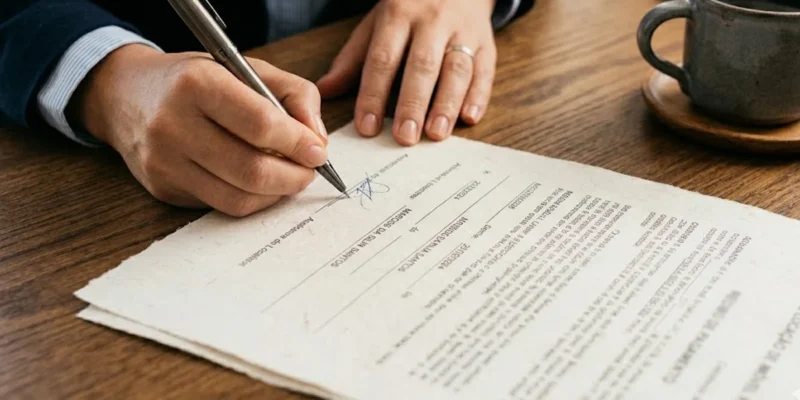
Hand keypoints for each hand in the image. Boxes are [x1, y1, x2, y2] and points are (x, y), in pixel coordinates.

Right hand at [76, 44, 328, 216]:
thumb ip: (293, 94)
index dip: (297, 142)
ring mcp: (164, 161)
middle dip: (294, 177)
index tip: (317, 151)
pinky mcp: (163, 188)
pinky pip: (220, 206)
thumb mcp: (245, 68)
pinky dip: (251, 199)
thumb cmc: (195, 80)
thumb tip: (317, 139)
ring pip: (238, 197)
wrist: (125, 96)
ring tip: (289, 178)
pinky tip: (260, 184)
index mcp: (197, 83)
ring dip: (276, 194)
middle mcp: (173, 123)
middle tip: (310, 171)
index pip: (259, 123)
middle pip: (251, 169)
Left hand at [316, 0, 496, 145]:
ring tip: (436, 133)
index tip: (367, 126)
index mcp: (397, 15)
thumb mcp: (377, 24)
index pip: (383, 59)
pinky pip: (485, 68)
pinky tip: (470, 117)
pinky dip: (479, 95)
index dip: (374, 94)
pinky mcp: (486, 41)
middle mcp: (432, 21)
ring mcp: (463, 30)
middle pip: (422, 65)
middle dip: (412, 103)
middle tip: (404, 137)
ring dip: (447, 103)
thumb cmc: (409, 9)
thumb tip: (324, 92)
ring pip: (456, 68)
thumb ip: (353, 59)